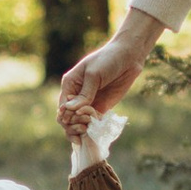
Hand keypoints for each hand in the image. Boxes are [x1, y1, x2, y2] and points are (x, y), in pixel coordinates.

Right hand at [59, 8, 161, 127]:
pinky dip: (92, 129)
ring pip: (78, 123)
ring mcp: (88, 103)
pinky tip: (95, 132)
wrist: (128, 57)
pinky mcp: (101, 107)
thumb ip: (84, 94)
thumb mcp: (94, 75)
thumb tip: (69, 109)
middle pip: (67, 118)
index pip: (62, 107)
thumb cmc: (108, 60)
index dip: (67, 117)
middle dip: (72, 125)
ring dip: (80, 130)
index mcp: (70, 85)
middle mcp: (76, 96)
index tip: (79, 117)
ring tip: (87, 130)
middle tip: (84, 126)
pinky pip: (92, 123)